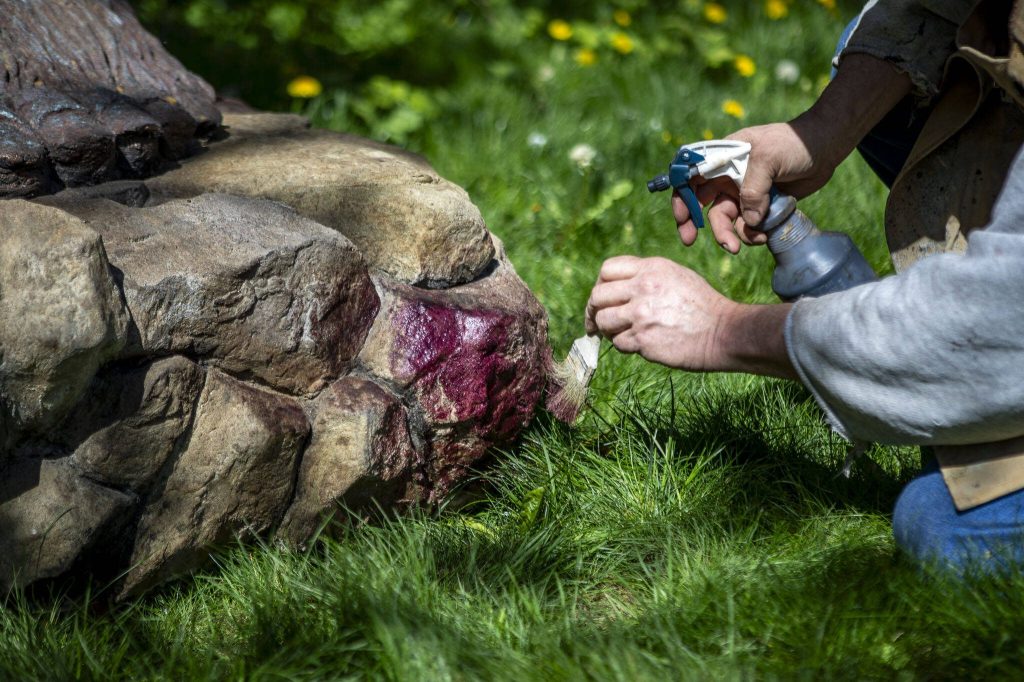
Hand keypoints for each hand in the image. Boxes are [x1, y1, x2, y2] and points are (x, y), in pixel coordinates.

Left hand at [585, 255, 796, 377]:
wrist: (724, 331)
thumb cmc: (702, 306)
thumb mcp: (677, 276)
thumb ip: (646, 277)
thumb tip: (616, 288)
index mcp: (651, 269)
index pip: (607, 269)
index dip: (600, 284)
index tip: (602, 298)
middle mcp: (643, 288)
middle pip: (598, 296)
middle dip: (594, 310)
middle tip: (596, 322)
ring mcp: (641, 314)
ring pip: (603, 321)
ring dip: (608, 330)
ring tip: (622, 333)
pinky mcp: (643, 340)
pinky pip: (618, 343)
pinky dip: (625, 346)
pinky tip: (639, 344)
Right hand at [673, 121, 840, 252]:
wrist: (824, 148)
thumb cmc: (793, 143)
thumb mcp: (769, 158)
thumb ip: (753, 189)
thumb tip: (749, 221)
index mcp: (722, 159)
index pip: (689, 177)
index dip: (680, 196)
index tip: (682, 217)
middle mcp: (727, 177)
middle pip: (700, 204)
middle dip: (695, 224)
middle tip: (690, 242)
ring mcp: (742, 193)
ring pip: (725, 220)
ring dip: (731, 234)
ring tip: (751, 241)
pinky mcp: (759, 207)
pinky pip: (747, 227)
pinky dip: (753, 234)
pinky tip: (765, 235)